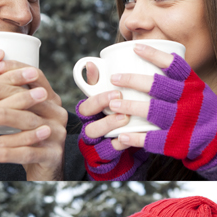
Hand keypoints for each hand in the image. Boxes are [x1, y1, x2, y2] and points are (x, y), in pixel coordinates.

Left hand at [0, 66, 67, 180]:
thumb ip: (8, 99)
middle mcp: (56, 112)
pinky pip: (25, 152)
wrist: (45, 170)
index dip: (13, 69)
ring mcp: (56, 134)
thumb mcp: (20, 114)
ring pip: (25, 122)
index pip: (33, 76)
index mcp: (49, 98)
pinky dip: (3, 152)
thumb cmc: (27, 138)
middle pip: (25, 97)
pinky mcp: (52, 155)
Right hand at [76, 61, 147, 180]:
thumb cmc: (117, 115)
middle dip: (102, 111)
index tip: (116, 92)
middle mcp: (90, 125)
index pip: (86, 105)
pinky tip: (130, 138)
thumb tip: (91, 62)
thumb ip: (101, 83)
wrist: (124, 146)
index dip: (98, 99)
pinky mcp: (105, 153)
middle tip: (122, 104)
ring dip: (108, 126)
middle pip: (87, 120)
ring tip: (125, 120)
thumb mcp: (110, 98)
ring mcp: (96, 141)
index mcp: (91, 112)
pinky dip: (119, 144)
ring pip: (94, 135)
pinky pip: (109, 151)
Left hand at [107, 44, 216, 170]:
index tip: (135, 47)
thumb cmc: (200, 109)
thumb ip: (177, 79)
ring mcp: (183, 122)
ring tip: (112, 105)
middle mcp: (190, 101)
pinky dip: (136, 137)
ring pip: (154, 112)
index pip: (174, 65)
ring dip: (131, 107)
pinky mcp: (177, 142)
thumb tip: (149, 59)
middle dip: (133, 81)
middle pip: (159, 87)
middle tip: (114, 78)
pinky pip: (153, 139)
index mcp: (193, 85)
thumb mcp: (196, 90)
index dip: (155, 55)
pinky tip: (120, 135)